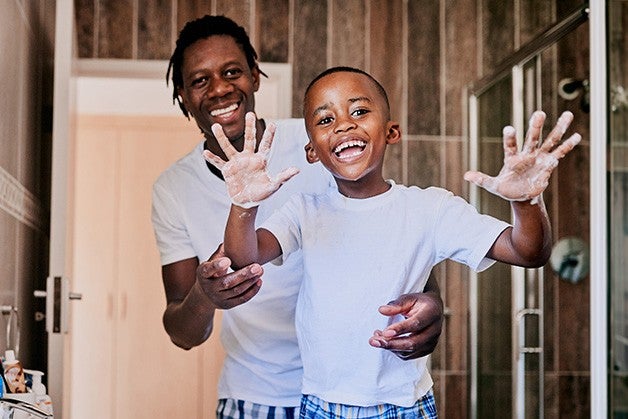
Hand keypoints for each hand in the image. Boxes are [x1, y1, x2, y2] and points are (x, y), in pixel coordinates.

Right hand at [198, 244, 264, 308]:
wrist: (204, 295)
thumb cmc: (211, 273)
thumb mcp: (210, 262)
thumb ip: (220, 253)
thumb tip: (229, 242)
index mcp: (203, 274)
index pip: (208, 270)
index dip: (217, 266)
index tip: (228, 260)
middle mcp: (209, 288)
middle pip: (226, 283)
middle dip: (243, 275)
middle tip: (257, 266)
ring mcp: (218, 298)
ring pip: (236, 291)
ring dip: (250, 281)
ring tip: (261, 271)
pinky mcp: (227, 305)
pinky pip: (241, 299)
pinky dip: (252, 291)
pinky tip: (259, 281)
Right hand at [203, 112, 299, 207]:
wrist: (248, 201)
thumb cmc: (261, 193)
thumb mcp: (274, 185)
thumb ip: (284, 177)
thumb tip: (297, 170)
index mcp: (260, 160)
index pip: (265, 145)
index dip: (269, 135)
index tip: (273, 124)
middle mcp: (248, 158)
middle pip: (249, 139)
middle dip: (249, 127)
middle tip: (250, 113)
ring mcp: (236, 163)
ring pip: (228, 147)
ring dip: (222, 138)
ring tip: (215, 126)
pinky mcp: (227, 171)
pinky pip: (219, 163)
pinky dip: (212, 159)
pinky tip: (204, 152)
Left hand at [369, 292, 443, 359]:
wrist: (433, 309)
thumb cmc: (419, 302)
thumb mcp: (409, 298)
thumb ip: (397, 304)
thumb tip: (382, 310)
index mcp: (432, 312)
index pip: (416, 323)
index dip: (400, 329)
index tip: (385, 332)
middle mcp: (435, 329)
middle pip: (413, 342)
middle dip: (392, 343)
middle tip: (374, 340)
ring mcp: (432, 341)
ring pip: (410, 351)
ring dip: (391, 347)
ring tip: (376, 339)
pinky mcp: (427, 349)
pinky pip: (410, 355)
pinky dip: (395, 351)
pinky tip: (385, 342)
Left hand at [464, 110, 580, 203]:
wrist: (522, 195)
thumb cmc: (507, 188)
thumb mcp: (493, 186)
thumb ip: (482, 180)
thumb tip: (466, 176)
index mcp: (512, 158)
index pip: (510, 145)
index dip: (509, 137)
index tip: (509, 128)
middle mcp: (526, 154)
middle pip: (532, 138)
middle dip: (535, 126)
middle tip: (539, 113)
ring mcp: (539, 157)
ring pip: (550, 140)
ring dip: (558, 128)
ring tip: (568, 115)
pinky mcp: (548, 164)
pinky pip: (560, 153)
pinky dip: (568, 146)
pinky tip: (577, 136)